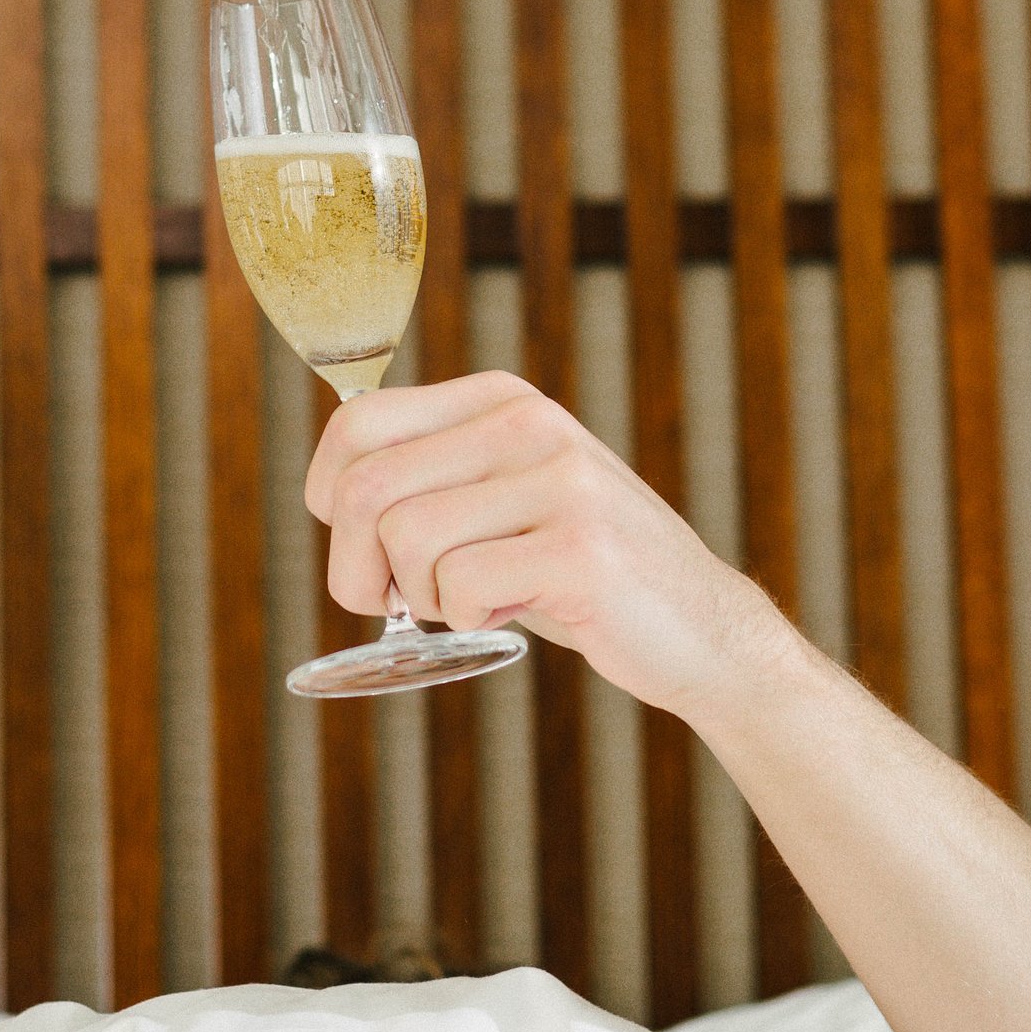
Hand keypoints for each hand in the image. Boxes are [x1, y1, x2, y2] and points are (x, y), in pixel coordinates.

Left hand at [305, 372, 811, 731]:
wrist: (701, 631)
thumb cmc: (574, 575)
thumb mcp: (501, 502)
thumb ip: (427, 479)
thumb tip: (330, 493)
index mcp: (500, 400)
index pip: (355, 423)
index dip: (330, 498)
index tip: (363, 547)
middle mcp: (528, 422)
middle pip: (365, 489)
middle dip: (357, 569)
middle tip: (398, 604)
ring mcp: (559, 480)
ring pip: (406, 541)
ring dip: (421, 599)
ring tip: (476, 601)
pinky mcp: (580, 547)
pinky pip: (460, 588)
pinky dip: (468, 621)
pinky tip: (517, 613)